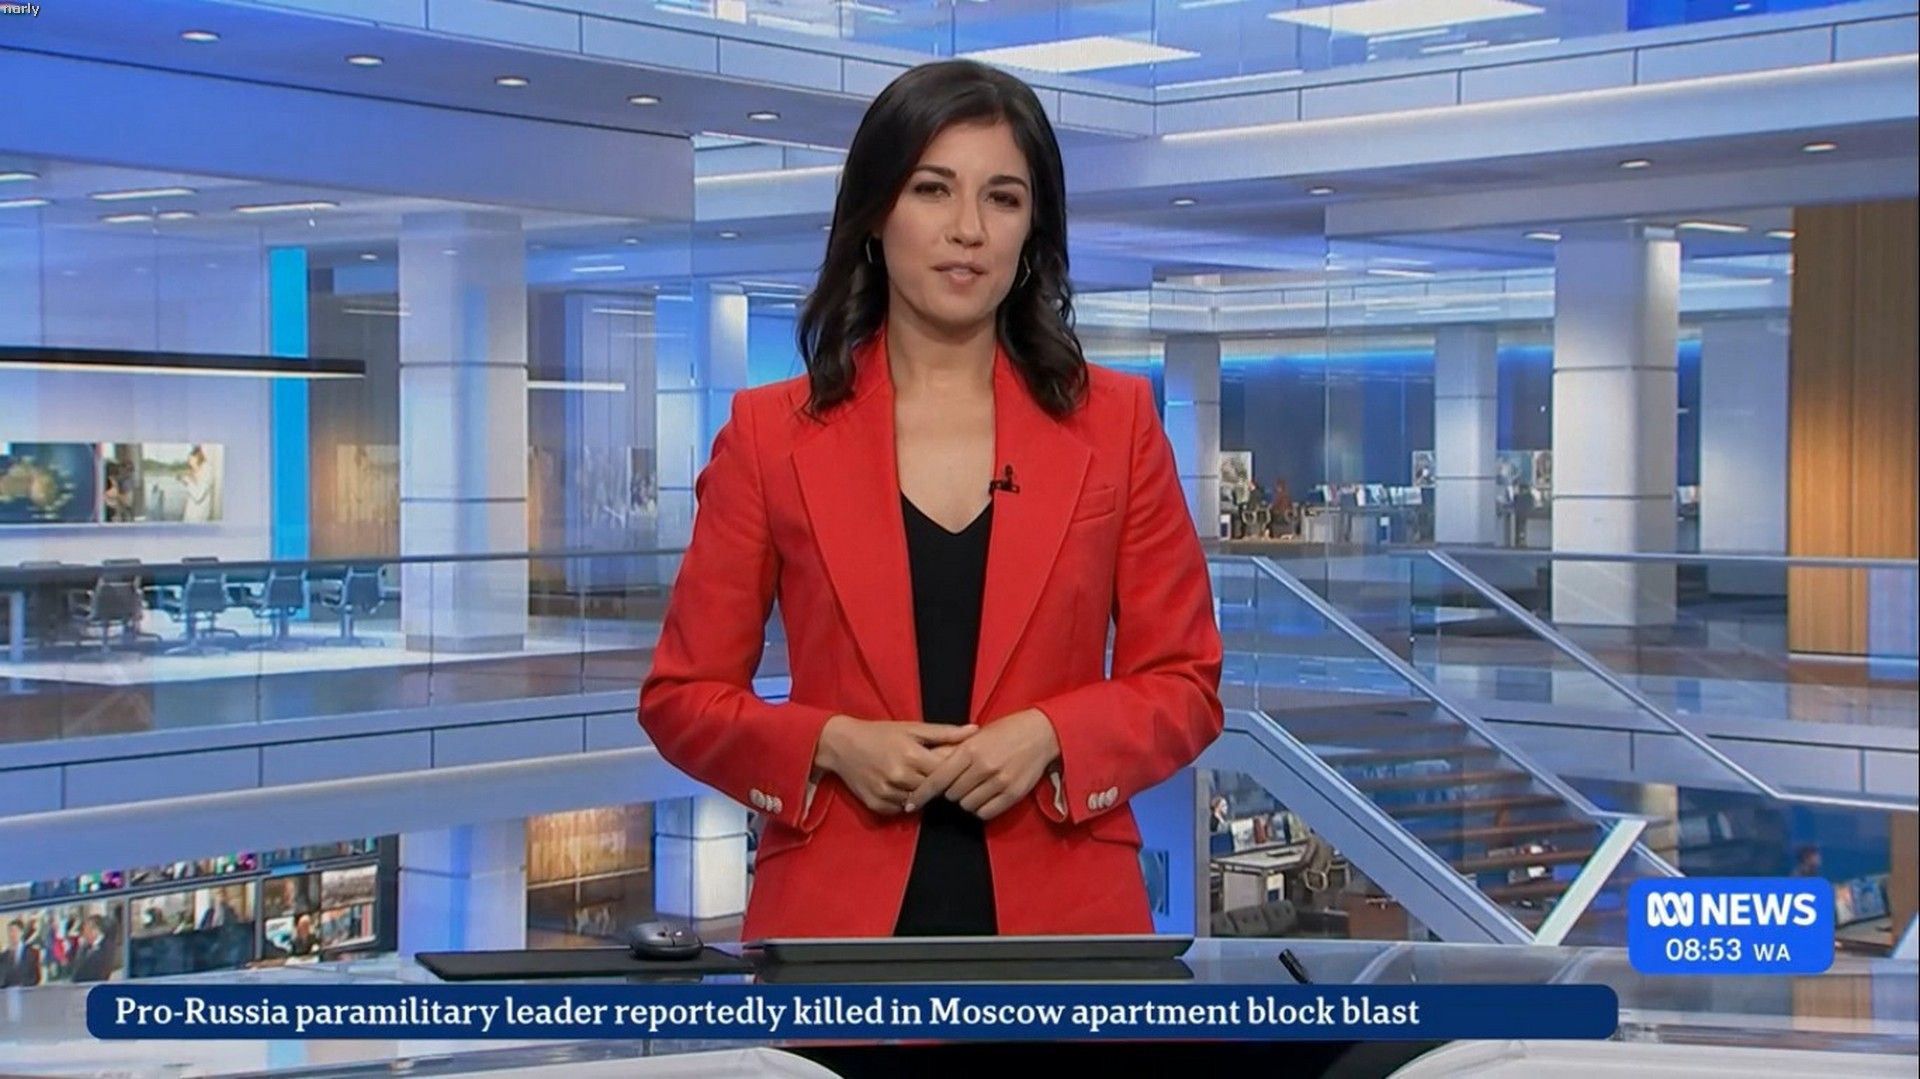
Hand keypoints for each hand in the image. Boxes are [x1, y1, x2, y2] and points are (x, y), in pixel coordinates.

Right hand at [814, 714, 977, 815]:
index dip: (953, 771)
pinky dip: (904, 801)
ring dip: (922, 794)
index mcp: (912, 756)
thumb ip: (945, 733)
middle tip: (935, 775)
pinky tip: (901, 788)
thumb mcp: (912, 728)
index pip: (945, 773)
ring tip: (917, 780)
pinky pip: (900, 809)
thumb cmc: (881, 733)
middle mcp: (900, 777)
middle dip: (938, 783)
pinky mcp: (876, 805)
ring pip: (918, 802)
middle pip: (933, 789)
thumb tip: (974, 731)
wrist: (842, 745)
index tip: (956, 768)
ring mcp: (887, 793)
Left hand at [903, 708, 1059, 821]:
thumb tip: (932, 771)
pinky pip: (986, 812)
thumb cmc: (1006, 731)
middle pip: (952, 795)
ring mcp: (999, 782)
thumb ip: (956, 752)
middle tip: (959, 783)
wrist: (1041, 733)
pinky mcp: (1013, 794)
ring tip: (975, 787)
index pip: (938, 779)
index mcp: (970, 750)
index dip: (922, 794)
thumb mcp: (977, 735)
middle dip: (951, 792)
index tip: (911, 804)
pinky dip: (981, 808)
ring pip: (967, 805)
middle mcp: (983, 767)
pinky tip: (985, 796)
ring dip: (966, 800)